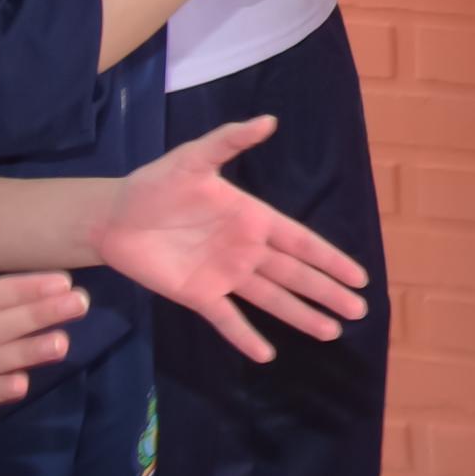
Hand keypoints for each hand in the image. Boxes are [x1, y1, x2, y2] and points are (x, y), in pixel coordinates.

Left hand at [91, 115, 373, 360]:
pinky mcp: (198, 295)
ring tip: (330, 332)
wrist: (114, 216)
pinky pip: (227, 319)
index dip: (331, 259)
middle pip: (296, 275)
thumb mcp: (193, 158)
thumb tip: (268, 120)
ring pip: (272, 299)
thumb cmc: (156, 184)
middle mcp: (247, 250)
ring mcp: (224, 275)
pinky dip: (245, 337)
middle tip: (359, 310)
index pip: (301, 242)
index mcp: (253, 218)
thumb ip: (229, 140)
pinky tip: (266, 355)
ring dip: (301, 315)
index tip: (360, 276)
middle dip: (327, 292)